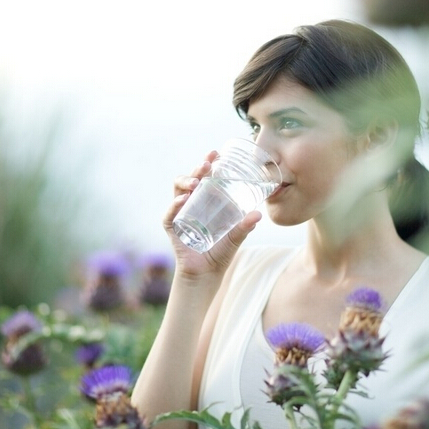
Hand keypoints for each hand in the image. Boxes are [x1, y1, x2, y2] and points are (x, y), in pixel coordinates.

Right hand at [163, 150, 260, 279]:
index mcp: (205, 201)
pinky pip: (169, 214)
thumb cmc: (220, 252)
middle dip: (198, 168)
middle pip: (190, 179)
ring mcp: (179, 214)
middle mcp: (190, 203)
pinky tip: (182, 200)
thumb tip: (258, 214)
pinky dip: (174, 206)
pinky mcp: (172, 228)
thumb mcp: (236, 237)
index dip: (208, 164)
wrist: (206, 275)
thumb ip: (245, 227)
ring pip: (177, 191)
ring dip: (186, 182)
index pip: (204, 177)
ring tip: (197, 181)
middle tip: (207, 163)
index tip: (216, 153)